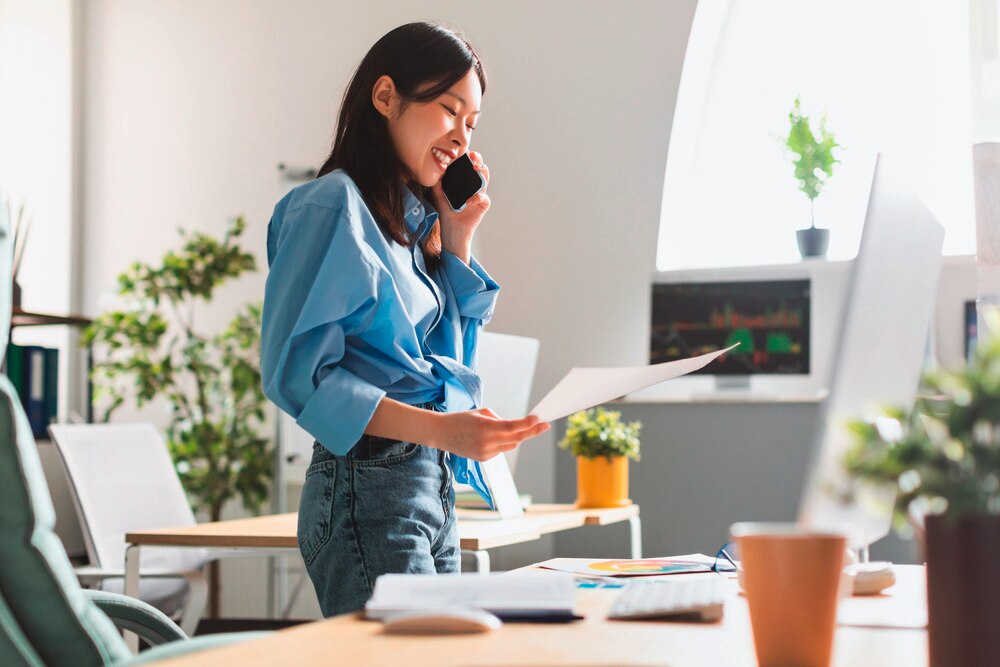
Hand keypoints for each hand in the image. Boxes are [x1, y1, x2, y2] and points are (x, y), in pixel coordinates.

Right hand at [427, 408, 548, 461]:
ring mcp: (485, 453)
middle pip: (516, 438)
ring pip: (510, 445)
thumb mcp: (481, 412)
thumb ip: (499, 420)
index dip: (527, 424)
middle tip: (545, 425)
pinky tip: (489, 437)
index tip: (538, 419)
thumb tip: (514, 428)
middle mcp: (486, 442)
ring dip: (514, 436)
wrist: (441, 433)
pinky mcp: (483, 459)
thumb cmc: (461, 418)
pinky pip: (501, 450)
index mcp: (485, 427)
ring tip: (505, 428)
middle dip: (531, 431)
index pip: (511, 427)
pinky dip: (501, 442)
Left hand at [431, 151, 489, 263]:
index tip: (463, 152)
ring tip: (476, 168)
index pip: (468, 166)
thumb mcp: (438, 196)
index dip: (468, 158)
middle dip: (478, 160)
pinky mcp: (482, 206)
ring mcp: (479, 195)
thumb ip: (437, 183)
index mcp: (464, 182)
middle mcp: (473, 186)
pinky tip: (468, 201)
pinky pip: (484, 198)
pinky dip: (477, 197)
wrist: (451, 231)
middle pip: (479, 169)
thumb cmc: (446, 213)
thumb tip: (435, 169)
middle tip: (473, 156)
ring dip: (482, 171)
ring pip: (485, 179)